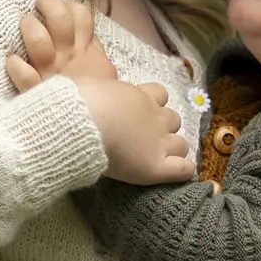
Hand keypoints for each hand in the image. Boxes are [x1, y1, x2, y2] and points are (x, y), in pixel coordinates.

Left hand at [5, 0, 118, 89]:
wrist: (100, 126)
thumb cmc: (96, 97)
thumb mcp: (103, 70)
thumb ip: (92, 49)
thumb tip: (84, 32)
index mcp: (84, 49)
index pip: (80, 14)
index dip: (68, 5)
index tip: (61, 8)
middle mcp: (67, 56)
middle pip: (59, 17)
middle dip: (47, 4)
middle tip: (39, 5)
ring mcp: (51, 72)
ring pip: (38, 38)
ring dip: (29, 28)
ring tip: (26, 27)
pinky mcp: (37, 92)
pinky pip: (23, 74)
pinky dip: (15, 66)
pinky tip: (13, 62)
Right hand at [75, 78, 193, 184]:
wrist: (81, 124)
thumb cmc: (77, 104)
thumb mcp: (91, 87)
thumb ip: (102, 93)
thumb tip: (96, 94)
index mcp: (139, 95)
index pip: (159, 93)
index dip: (153, 102)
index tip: (137, 112)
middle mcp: (154, 116)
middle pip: (173, 119)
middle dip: (163, 127)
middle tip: (143, 138)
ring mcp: (158, 142)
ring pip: (181, 144)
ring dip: (172, 149)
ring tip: (157, 157)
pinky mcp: (155, 166)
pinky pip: (183, 169)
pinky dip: (182, 170)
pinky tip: (175, 173)